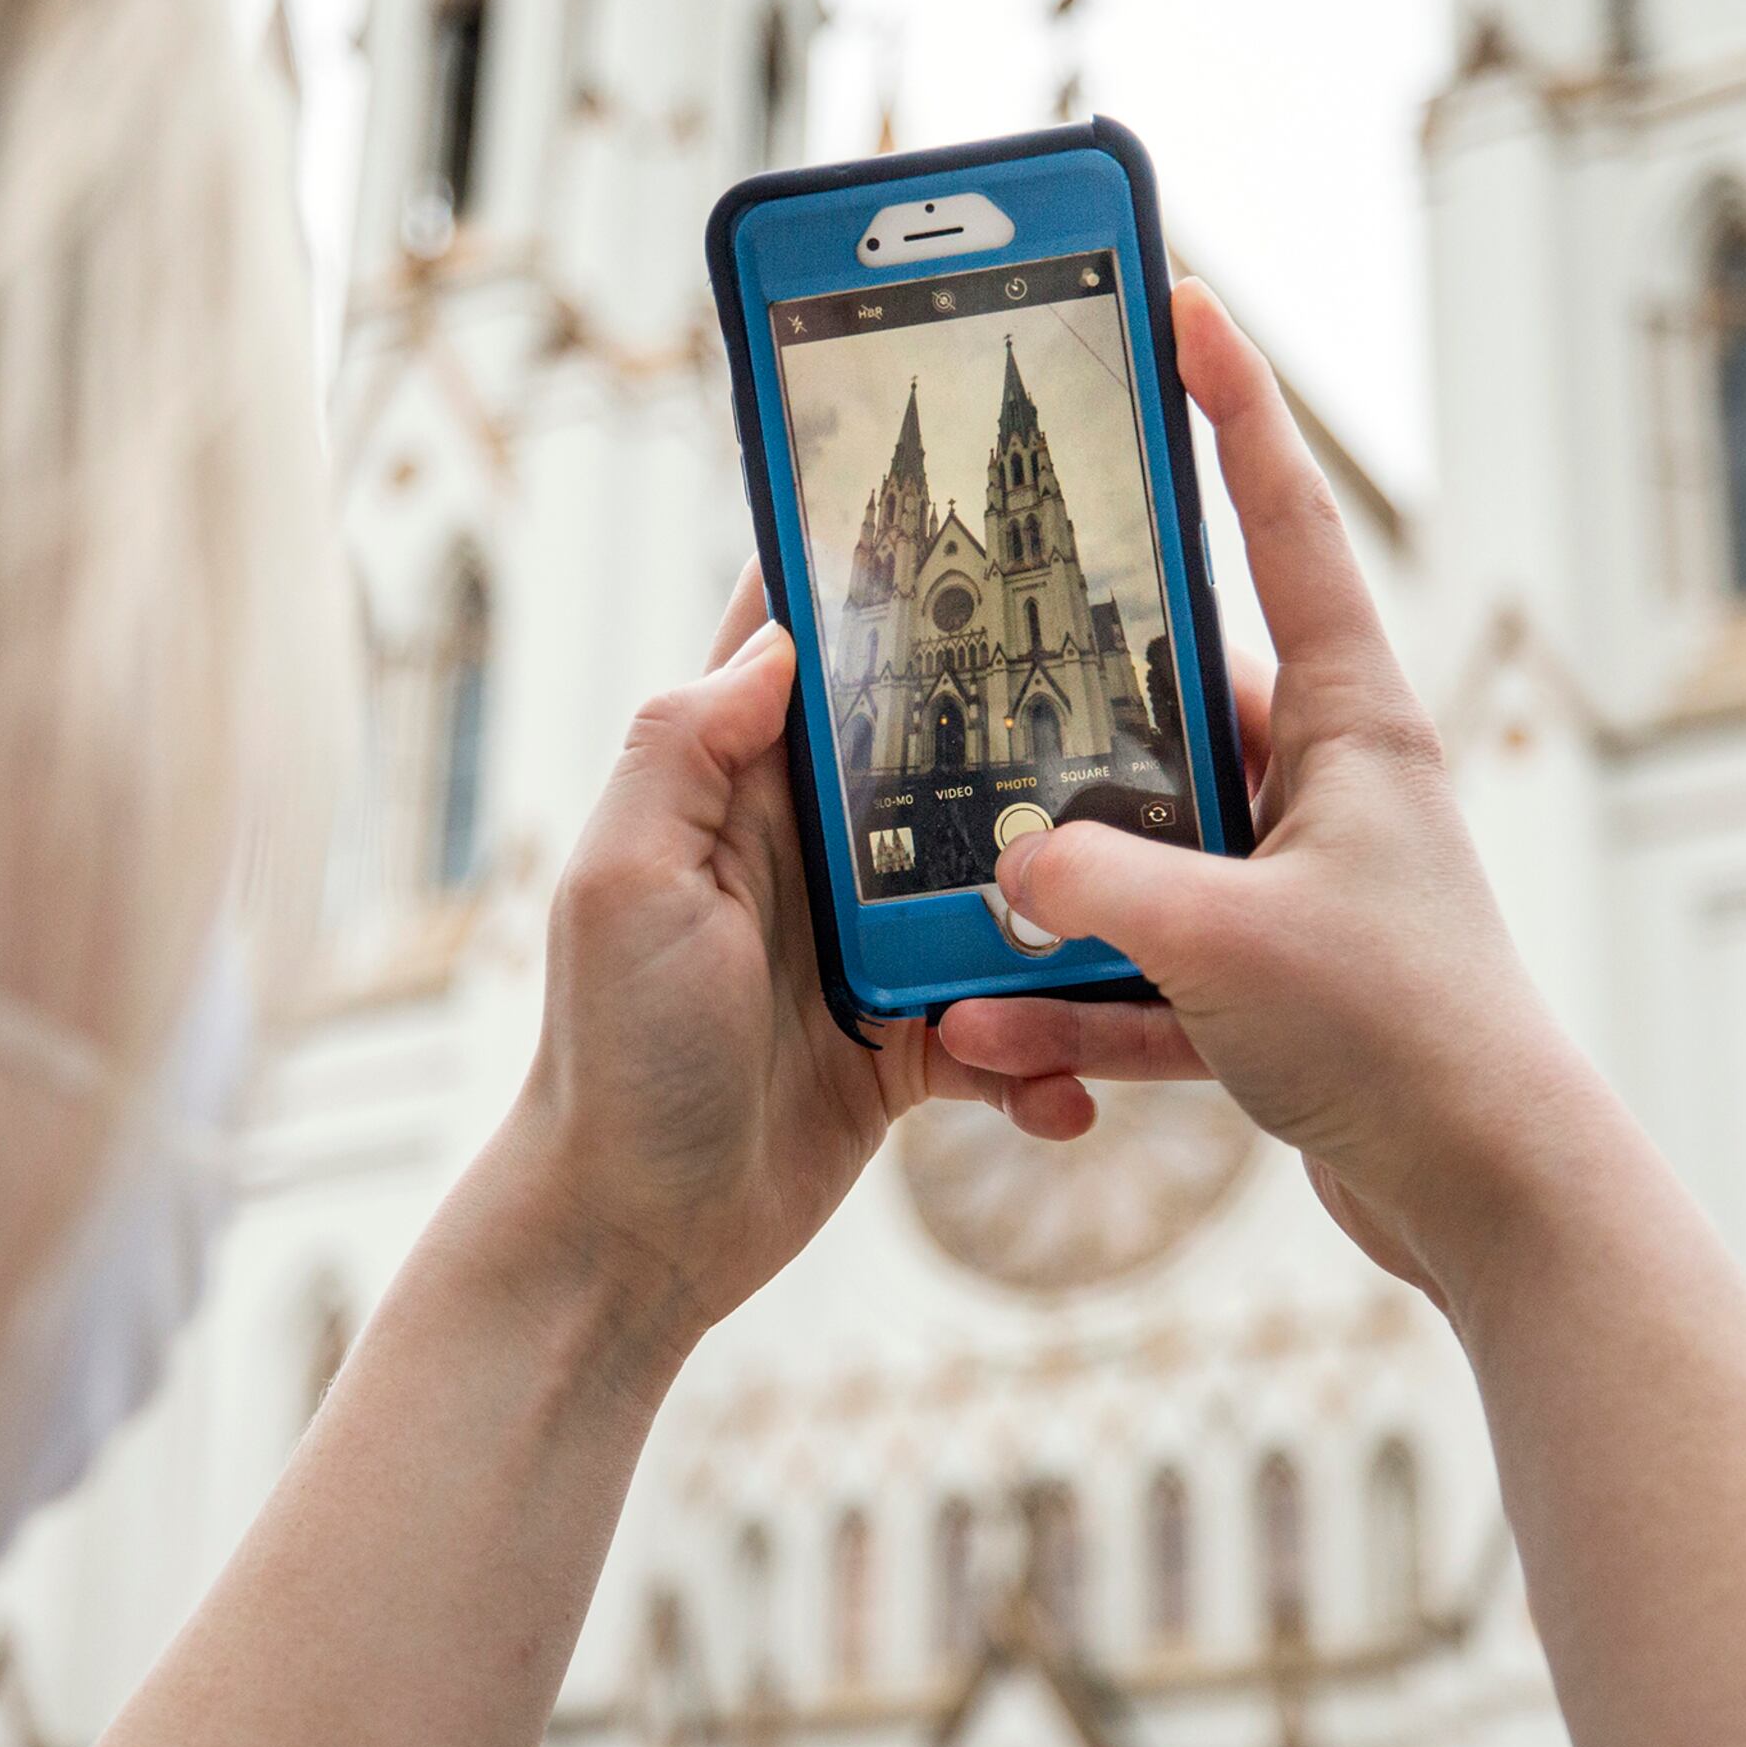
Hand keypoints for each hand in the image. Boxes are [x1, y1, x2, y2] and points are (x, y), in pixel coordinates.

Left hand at [475, 572, 1095, 1391]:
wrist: (633, 1237)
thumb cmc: (615, 1056)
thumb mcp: (626, 882)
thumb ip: (686, 750)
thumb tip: (780, 640)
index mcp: (736, 791)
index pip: (803, 650)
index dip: (867, 577)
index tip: (967, 509)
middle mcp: (809, 854)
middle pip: (934, 755)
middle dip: (1021, 731)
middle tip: (1131, 706)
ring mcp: (866, 947)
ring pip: (999, 890)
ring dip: (1057, 918)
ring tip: (1117, 934)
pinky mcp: (910, 1040)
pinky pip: (1009, 1026)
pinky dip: (1044, 1058)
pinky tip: (1065, 1091)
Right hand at [935, 279, 1602, 1317]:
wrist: (1493, 1203)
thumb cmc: (1407, 1040)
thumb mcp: (1225, 943)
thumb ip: (1095, 885)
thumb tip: (1009, 861)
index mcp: (1354, 721)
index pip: (1282, 523)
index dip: (1229, 407)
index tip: (1179, 304)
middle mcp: (1329, 786)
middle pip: (1171, 698)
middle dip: (1060, 700)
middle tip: (963, 646)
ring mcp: (1299, 887)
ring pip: (1139, 854)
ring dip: (1048, 896)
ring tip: (951, 916)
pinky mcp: (1274, 988)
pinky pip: (1144, 970)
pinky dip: (1072, 1004)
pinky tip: (987, 1038)